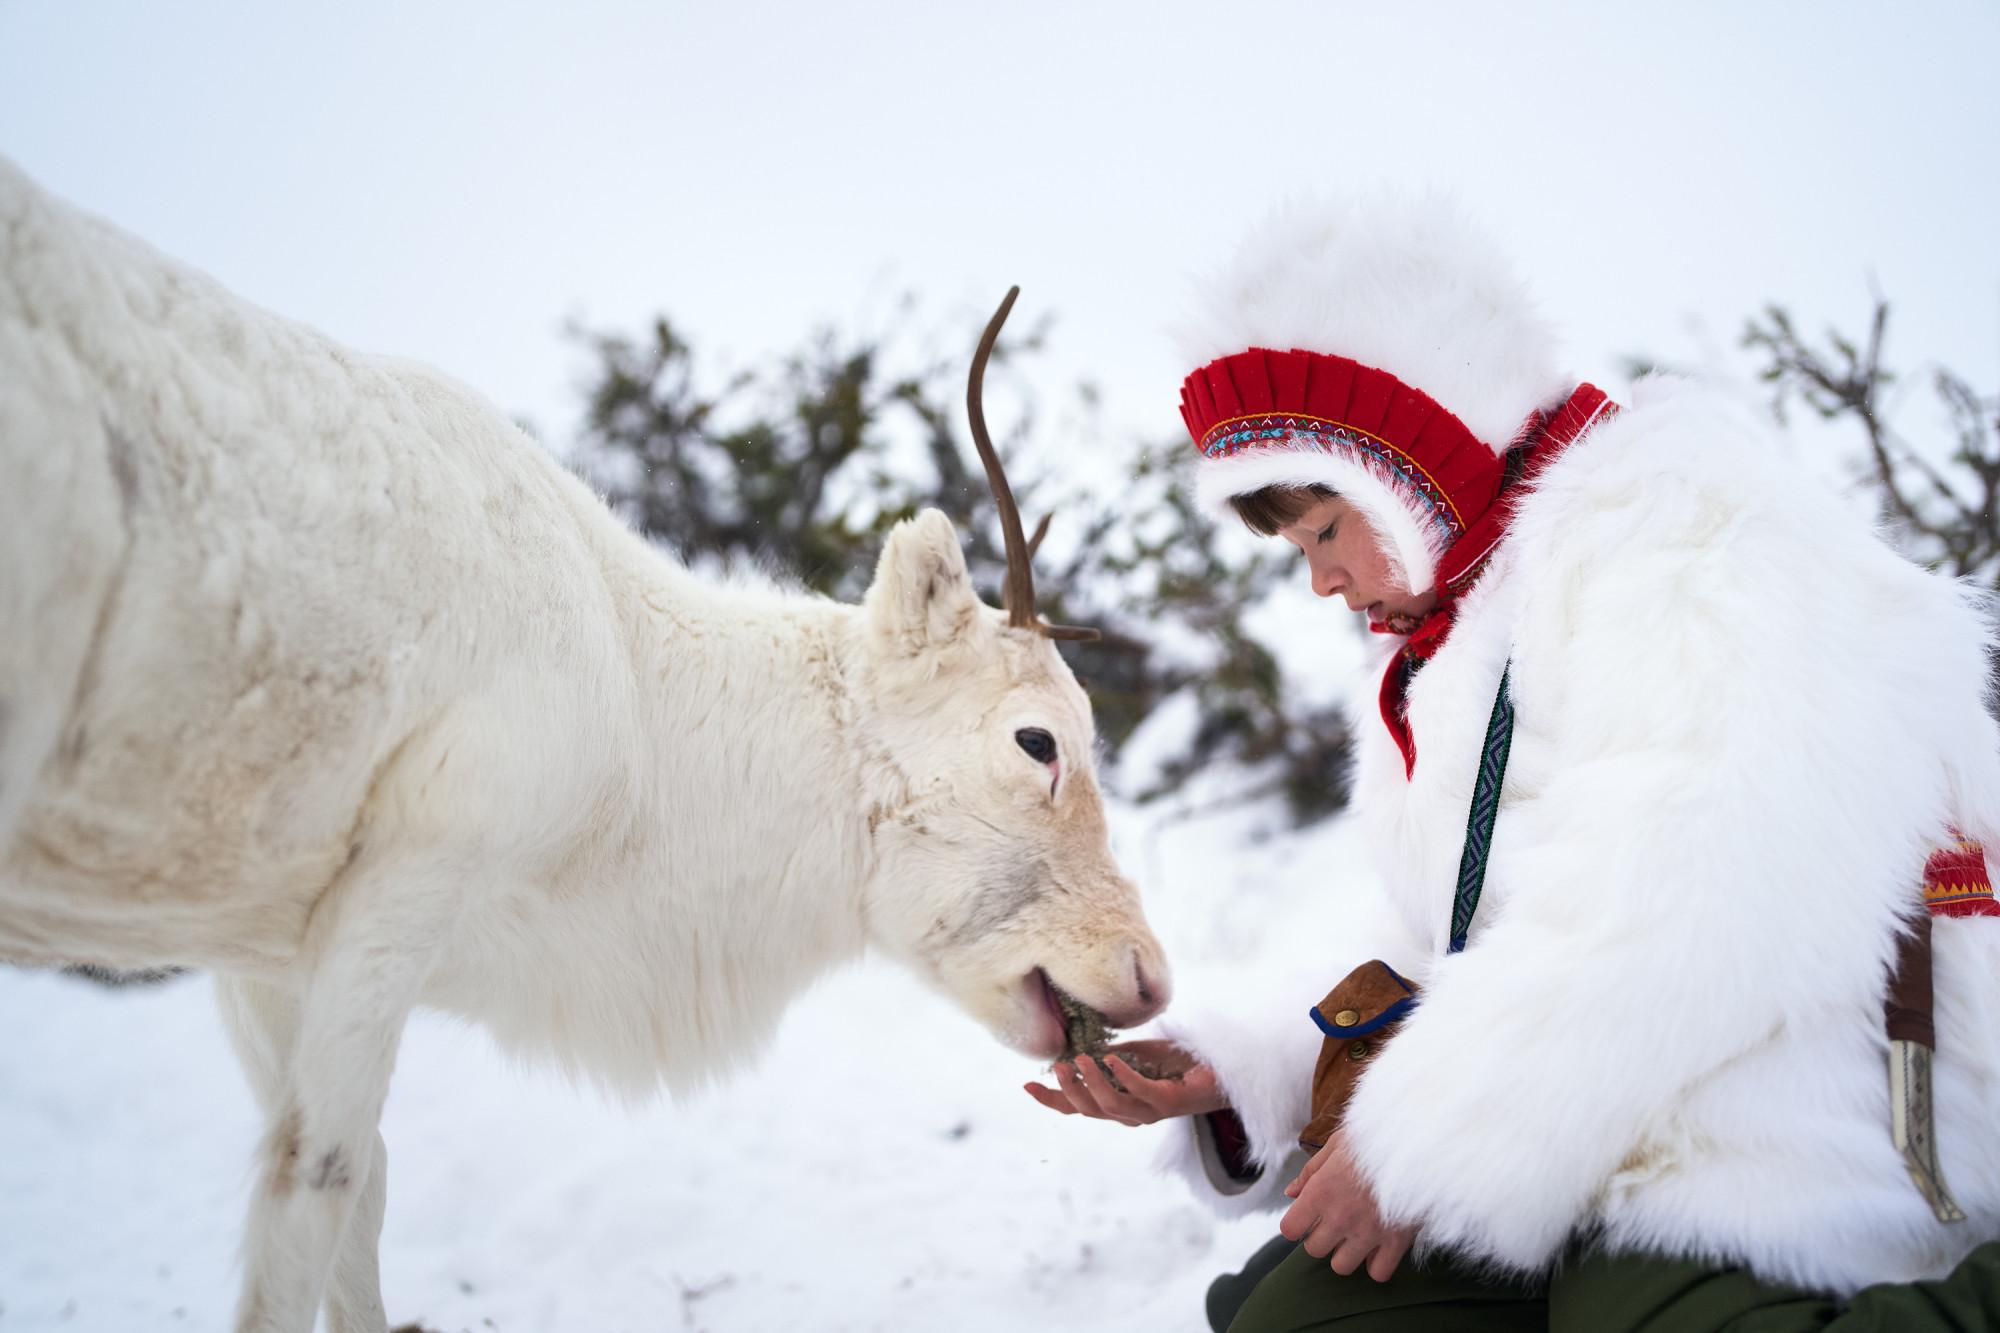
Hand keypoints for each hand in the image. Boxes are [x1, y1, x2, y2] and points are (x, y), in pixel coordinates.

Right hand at [1022, 1040, 1227, 1124]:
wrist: (1221, 1069)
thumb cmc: (1178, 1062)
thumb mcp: (1137, 1054)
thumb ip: (1111, 1056)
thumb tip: (1081, 1047)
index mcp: (1119, 1105)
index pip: (1078, 1108)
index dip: (1052, 1099)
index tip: (1027, 1085)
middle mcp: (1132, 1114)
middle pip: (1090, 1111)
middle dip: (1069, 1091)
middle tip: (1057, 1066)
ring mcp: (1151, 1111)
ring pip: (1111, 1106)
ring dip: (1092, 1083)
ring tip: (1081, 1059)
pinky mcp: (1170, 1101)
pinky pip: (1141, 1092)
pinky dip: (1123, 1076)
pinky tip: (1110, 1058)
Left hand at [1278, 1132, 1415, 1281]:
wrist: (1418, 1142)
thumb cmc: (1374, 1137)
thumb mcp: (1336, 1144)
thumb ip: (1310, 1172)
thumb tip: (1291, 1192)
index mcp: (1321, 1192)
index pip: (1290, 1229)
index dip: (1296, 1223)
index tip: (1307, 1217)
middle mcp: (1340, 1218)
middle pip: (1314, 1250)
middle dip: (1320, 1237)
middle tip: (1334, 1222)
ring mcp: (1367, 1233)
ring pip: (1341, 1266)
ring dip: (1346, 1253)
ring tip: (1356, 1235)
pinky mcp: (1395, 1242)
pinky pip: (1377, 1273)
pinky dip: (1376, 1264)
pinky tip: (1378, 1247)